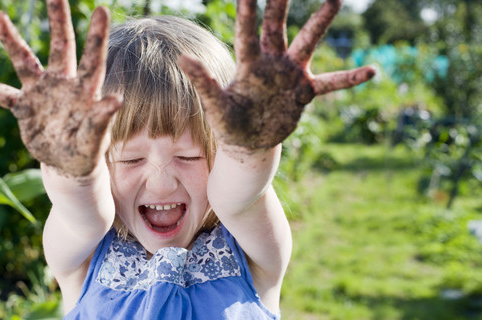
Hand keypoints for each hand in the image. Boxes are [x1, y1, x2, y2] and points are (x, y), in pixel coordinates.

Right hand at [0, 0, 120, 176]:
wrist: (68, 164)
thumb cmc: (86, 150)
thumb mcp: (94, 139)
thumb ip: (101, 119)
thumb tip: (117, 99)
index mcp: (84, 90)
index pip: (92, 59)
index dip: (96, 36)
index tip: (101, 9)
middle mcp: (62, 84)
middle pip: (59, 47)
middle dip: (58, 20)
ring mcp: (41, 93)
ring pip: (24, 61)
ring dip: (12, 41)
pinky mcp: (24, 107)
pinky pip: (0, 94)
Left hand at [179, 0, 374, 152]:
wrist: (248, 143)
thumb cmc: (229, 123)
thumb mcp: (216, 106)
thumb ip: (204, 82)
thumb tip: (182, 58)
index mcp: (248, 65)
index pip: (247, 34)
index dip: (248, 12)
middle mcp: (271, 63)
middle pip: (277, 27)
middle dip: (281, 3)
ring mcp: (290, 75)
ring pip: (307, 43)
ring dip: (319, 23)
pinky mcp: (304, 92)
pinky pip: (331, 82)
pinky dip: (349, 78)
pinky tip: (372, 70)